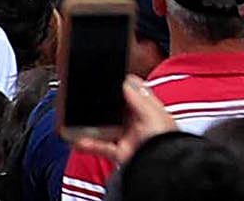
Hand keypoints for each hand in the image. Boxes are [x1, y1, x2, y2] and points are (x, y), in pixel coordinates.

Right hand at [68, 78, 186, 170]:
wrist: (161, 163)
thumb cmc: (165, 138)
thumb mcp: (151, 112)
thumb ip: (137, 97)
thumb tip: (127, 80)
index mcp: (150, 110)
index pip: (135, 95)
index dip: (123, 88)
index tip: (109, 82)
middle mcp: (139, 123)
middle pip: (118, 111)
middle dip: (104, 108)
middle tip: (89, 101)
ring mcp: (129, 138)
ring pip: (107, 129)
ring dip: (93, 126)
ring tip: (78, 120)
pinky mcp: (120, 152)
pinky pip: (102, 147)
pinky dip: (89, 144)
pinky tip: (79, 140)